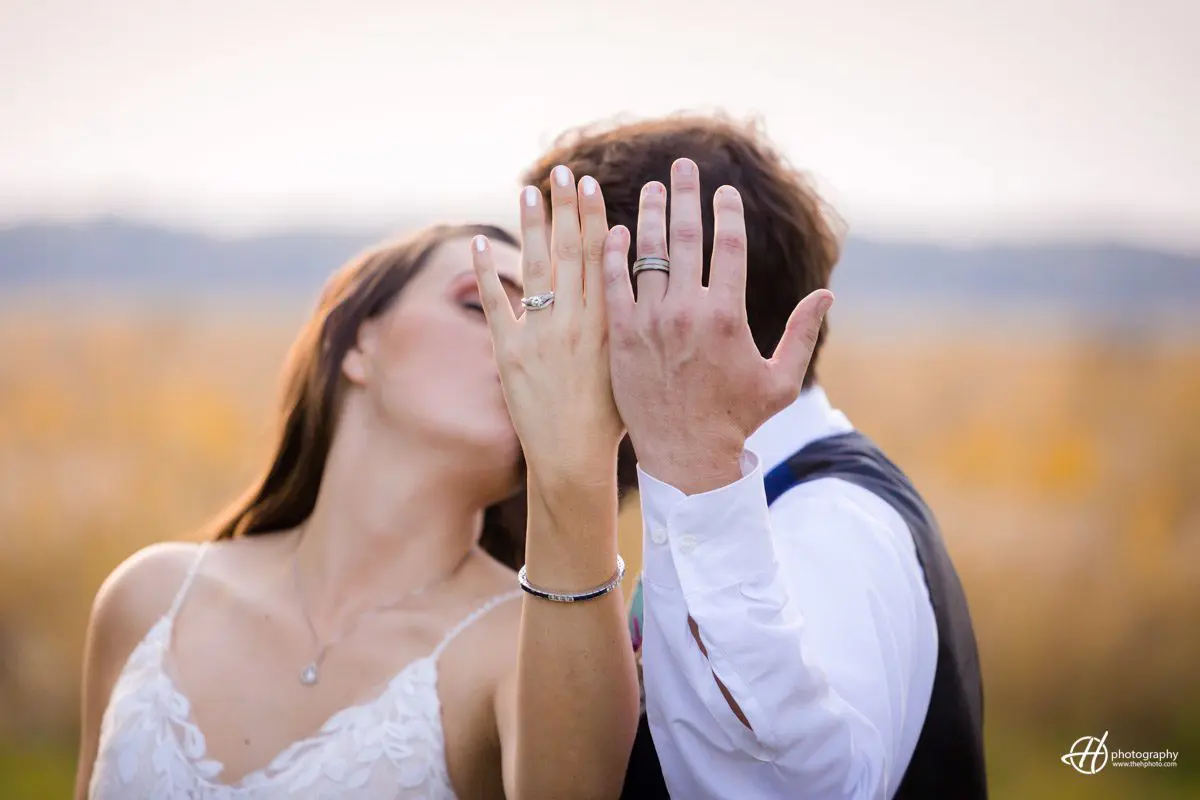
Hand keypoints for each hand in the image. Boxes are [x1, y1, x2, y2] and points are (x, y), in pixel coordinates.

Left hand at [472, 166, 623, 487]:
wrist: (573, 459)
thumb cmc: (614, 420)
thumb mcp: (629, 365)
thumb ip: (626, 321)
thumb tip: (626, 277)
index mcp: (607, 324)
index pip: (600, 258)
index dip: (592, 218)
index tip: (589, 185)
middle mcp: (572, 322)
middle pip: (568, 252)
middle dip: (564, 208)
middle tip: (562, 171)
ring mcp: (537, 336)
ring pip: (534, 268)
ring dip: (531, 226)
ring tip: (527, 190)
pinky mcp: (507, 354)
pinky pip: (494, 303)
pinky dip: (487, 272)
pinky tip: (481, 242)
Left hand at [601, 158, 832, 494]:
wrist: (684, 457)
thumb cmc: (737, 420)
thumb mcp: (779, 380)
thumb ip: (801, 332)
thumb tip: (827, 294)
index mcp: (726, 315)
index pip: (727, 245)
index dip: (726, 212)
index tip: (723, 191)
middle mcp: (686, 311)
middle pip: (683, 237)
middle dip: (684, 196)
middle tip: (682, 166)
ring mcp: (648, 322)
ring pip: (645, 254)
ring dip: (647, 215)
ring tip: (650, 189)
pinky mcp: (619, 336)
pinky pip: (614, 284)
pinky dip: (614, 255)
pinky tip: (616, 232)